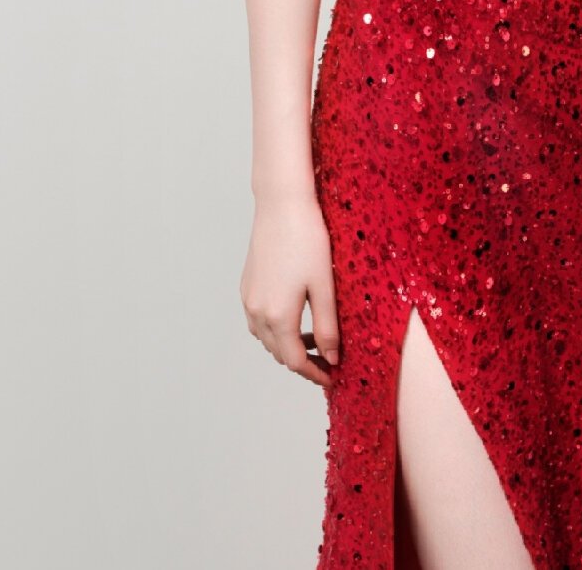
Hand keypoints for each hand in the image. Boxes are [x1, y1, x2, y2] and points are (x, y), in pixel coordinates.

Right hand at [240, 195, 340, 389]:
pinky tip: (294, 314)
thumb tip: (334, 358)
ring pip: (267, 338)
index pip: (296, 361)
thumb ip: (328, 326)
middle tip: (329, 358)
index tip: (334, 377)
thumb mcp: (325, 285)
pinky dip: (276, 328)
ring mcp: (248, 298)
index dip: (316, 374)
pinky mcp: (247, 285)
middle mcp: (257, 312)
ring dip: (288, 345)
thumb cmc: (308, 238)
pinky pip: (258, 320)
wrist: (282, 203)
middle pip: (279, 353)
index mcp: (277, 316)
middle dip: (304, 361)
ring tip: (315, 335)